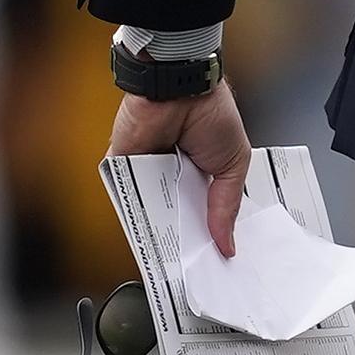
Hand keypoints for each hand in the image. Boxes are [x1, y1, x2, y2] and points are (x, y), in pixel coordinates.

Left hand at [108, 76, 253, 256]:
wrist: (179, 87)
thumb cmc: (212, 113)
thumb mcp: (233, 164)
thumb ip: (226, 207)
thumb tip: (227, 245)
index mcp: (199, 169)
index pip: (201, 209)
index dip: (207, 233)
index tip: (212, 261)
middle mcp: (171, 170)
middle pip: (173, 213)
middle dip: (182, 237)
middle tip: (191, 267)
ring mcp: (145, 169)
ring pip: (149, 208)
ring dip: (158, 229)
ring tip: (170, 259)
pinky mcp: (122, 165)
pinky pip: (125, 194)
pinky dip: (132, 212)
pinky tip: (144, 236)